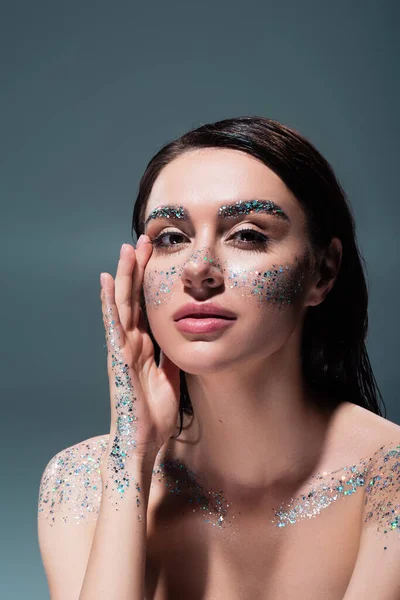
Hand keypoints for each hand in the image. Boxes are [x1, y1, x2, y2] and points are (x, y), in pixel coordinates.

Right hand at [100, 235, 180, 480]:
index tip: (157, 256)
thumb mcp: (171, 375)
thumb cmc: (154, 412)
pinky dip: (109, 301)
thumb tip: (182, 335)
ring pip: (122, 303)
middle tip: (145, 240)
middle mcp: (129, 342)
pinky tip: (106, 281)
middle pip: (133, 298)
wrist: (143, 440)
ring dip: (124, 275)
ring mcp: (122, 348)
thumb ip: (171, 354)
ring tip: (127, 249)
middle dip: (138, 269)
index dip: (148, 281)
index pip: (144, 305)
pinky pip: (113, 324)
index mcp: (142, 346)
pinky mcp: (119, 357)